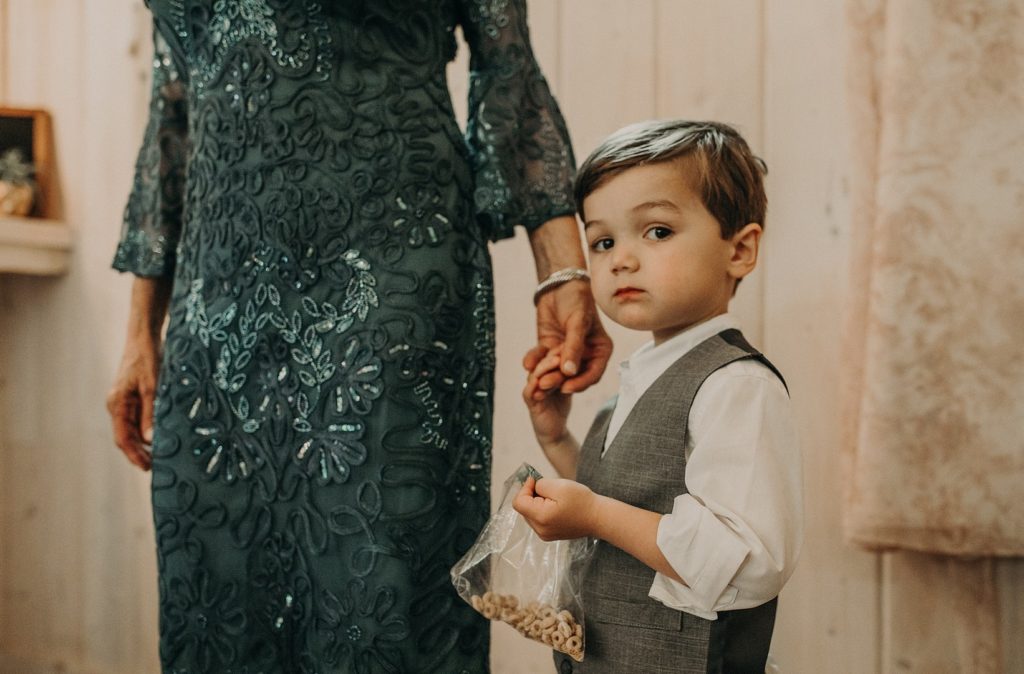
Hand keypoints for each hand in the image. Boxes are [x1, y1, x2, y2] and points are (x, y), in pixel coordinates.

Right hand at [106, 333, 160, 470]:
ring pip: (133, 430)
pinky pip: (139, 420)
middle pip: (127, 437)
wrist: (144, 338)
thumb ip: (150, 413)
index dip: (135, 455)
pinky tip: (163, 436)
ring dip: (145, 444)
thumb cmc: (147, 359)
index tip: (148, 468)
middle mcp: (118, 407)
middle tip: (160, 467)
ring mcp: (124, 403)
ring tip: (164, 456)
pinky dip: (149, 431)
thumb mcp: (152, 387)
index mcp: (117, 405)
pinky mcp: (133, 398)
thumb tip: (150, 441)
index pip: (123, 438)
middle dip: (141, 453)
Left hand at [513, 475, 598, 540]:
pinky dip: (542, 510)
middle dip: (531, 495)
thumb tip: (531, 486)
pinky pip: (538, 520)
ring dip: (537, 502)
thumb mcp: (559, 486)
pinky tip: (556, 505)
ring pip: (530, 513)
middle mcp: (540, 530)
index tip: (536, 480)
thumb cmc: (581, 501)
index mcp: (540, 517)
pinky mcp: (550, 535)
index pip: (518, 502)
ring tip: (554, 497)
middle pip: (523, 508)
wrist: (599, 518)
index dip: (524, 488)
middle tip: (547, 487)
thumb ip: (539, 485)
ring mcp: (545, 534)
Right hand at [523, 347, 571, 444]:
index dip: (559, 350)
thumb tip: (587, 356)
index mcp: (544, 370)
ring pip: (536, 373)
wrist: (553, 429)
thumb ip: (573, 371)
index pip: (549, 356)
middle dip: (552, 355)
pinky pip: (530, 389)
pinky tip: (544, 379)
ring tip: (556, 361)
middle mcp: (536, 376)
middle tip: (563, 348)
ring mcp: (531, 387)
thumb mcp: (569, 384)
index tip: (570, 344)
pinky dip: (537, 383)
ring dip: (546, 367)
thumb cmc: (560, 405)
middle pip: (541, 362)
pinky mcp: (529, 400)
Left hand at [524, 279, 611, 397]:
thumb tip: (569, 371)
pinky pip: (541, 359)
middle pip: (572, 375)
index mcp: (599, 349)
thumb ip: (574, 347)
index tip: (566, 388)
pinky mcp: (549, 347)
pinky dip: (534, 361)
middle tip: (543, 385)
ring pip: (555, 370)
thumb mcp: (578, 322)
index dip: (580, 383)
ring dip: (544, 375)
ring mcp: (566, 352)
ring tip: (533, 381)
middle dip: (557, 381)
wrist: (559, 284)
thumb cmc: (577, 299)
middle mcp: (584, 354)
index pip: (593, 373)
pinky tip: (527, 364)